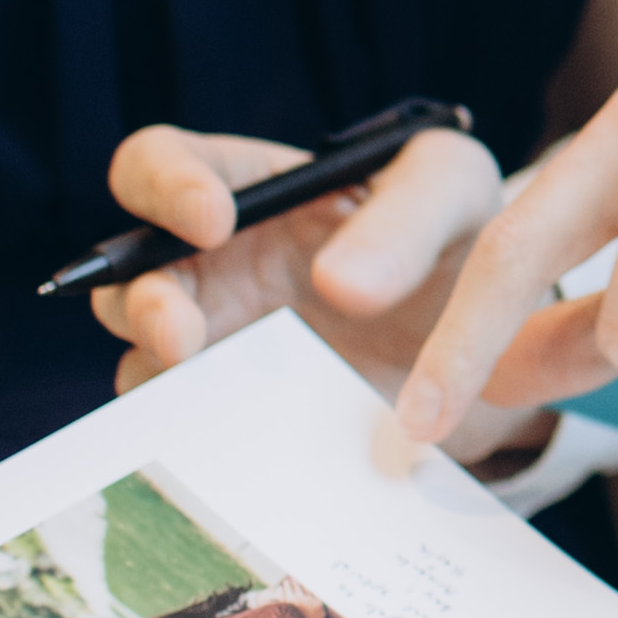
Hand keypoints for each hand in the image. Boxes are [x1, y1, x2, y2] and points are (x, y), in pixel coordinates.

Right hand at [92, 122, 555, 470]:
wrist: (497, 348)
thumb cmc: (460, 236)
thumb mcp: (453, 191)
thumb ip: (406, 216)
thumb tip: (337, 282)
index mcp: (252, 189)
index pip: (161, 164)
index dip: (165, 184)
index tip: (212, 219)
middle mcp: (214, 269)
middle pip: (121, 277)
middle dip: (138, 303)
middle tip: (182, 335)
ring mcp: (221, 350)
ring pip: (144, 365)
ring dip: (161, 381)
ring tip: (208, 396)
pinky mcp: (243, 423)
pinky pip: (195, 438)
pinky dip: (206, 444)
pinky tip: (244, 453)